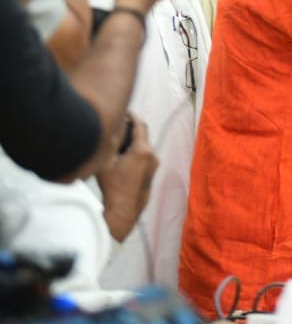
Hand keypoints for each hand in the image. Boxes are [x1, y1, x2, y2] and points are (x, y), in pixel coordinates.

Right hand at [97, 115, 157, 241]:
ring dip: (133, 142)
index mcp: (143, 150)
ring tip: (117, 142)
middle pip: (143, 135)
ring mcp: (155, 166)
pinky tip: (122, 158)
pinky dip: (136, 152)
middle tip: (119, 124)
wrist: (123, 212)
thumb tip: (111, 128)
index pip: (140, 125)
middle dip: (132, 128)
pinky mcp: (152, 174)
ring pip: (144, 147)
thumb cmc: (112, 187)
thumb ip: (110, 142)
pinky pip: (145, 157)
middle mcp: (153, 155)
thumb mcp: (105, 161)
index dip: (133, 116)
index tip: (126, 111)